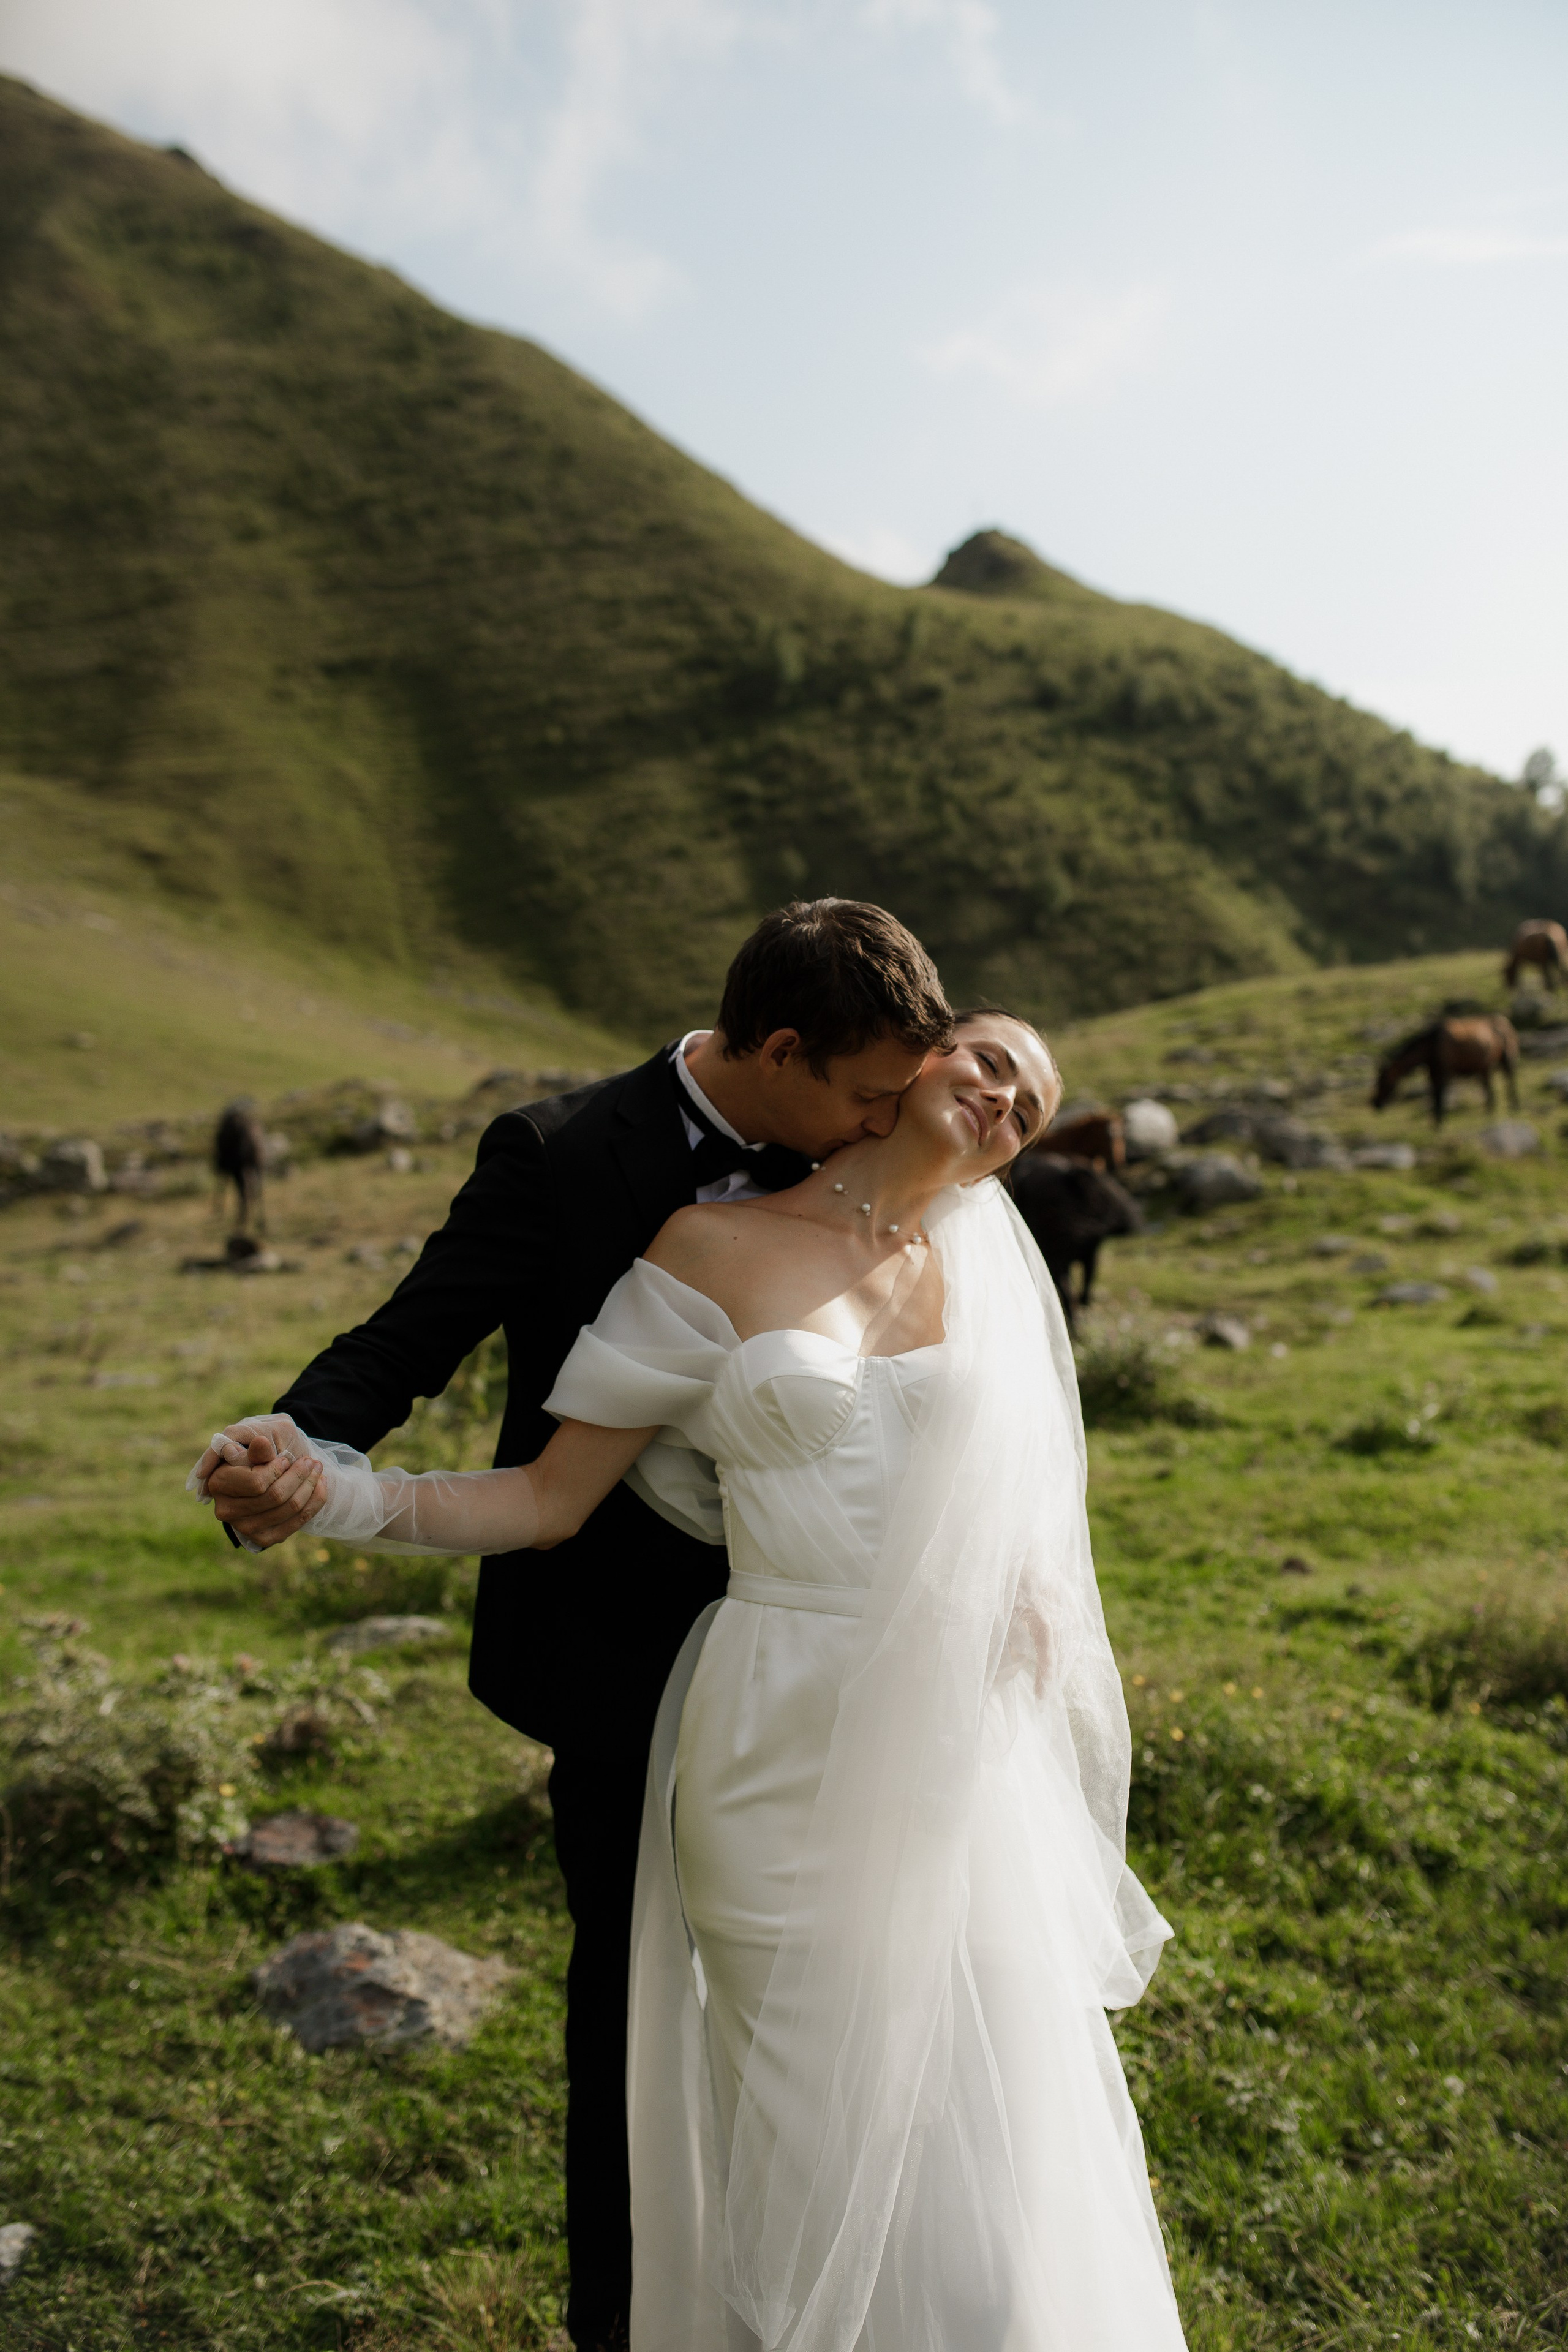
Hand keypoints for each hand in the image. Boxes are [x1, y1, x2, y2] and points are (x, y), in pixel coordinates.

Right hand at [202, 1424, 327, 1550]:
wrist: (267, 1473)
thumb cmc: (261, 1451)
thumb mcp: (259, 1438)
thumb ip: (258, 1445)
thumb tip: (261, 1443)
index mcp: (218, 1483)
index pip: (256, 1483)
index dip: (277, 1470)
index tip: (286, 1459)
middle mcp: (226, 1510)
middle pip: (275, 1496)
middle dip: (299, 1475)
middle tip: (311, 1461)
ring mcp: (244, 1528)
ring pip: (290, 1507)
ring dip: (310, 1485)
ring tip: (317, 1469)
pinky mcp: (264, 1538)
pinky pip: (298, 1521)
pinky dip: (315, 1501)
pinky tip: (320, 1485)